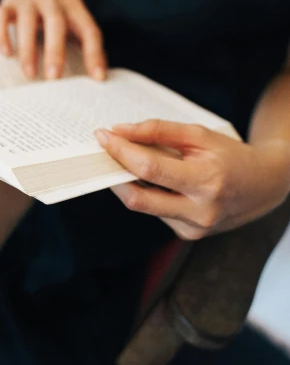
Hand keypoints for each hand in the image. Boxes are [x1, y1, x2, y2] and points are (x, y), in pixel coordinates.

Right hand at [0, 0, 106, 79]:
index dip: (94, 54)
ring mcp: (28, 0)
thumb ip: (86, 41)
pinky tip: (7, 54)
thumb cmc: (57, 7)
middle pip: (56, 23)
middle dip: (55, 51)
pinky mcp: (7, 3)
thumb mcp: (75, 17)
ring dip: (28, 49)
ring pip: (27, 22)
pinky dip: (2, 35)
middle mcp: (52, 1)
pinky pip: (2, 17)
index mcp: (74, 7)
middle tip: (54, 78)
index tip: (97, 78)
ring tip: (30, 74)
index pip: (89, 30)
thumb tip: (99, 74)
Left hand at [94, 120, 289, 239]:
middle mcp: (200, 211)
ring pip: (143, 207)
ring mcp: (193, 228)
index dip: (121, 152)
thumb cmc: (229, 156)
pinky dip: (147, 193)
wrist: (262, 187)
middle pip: (138, 198)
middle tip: (103, 151)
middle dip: (113, 173)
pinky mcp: (187, 235)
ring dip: (127, 183)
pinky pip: (155, 212)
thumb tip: (120, 131)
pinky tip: (153, 181)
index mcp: (207, 181)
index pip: (150, 169)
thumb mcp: (199, 135)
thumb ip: (159, 130)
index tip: (103, 136)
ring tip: (124, 161)